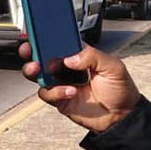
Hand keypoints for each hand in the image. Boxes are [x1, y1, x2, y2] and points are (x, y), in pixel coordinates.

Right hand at [19, 43, 139, 132]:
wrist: (121, 117)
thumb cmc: (120, 90)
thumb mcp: (113, 67)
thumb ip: (93, 57)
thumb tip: (70, 58)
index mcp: (79, 55)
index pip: (60, 41)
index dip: (48, 36)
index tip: (38, 32)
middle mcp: (67, 68)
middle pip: (43, 56)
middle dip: (32, 50)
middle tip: (29, 49)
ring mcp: (61, 83)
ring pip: (38, 74)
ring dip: (34, 69)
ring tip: (37, 68)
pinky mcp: (58, 99)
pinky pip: (47, 93)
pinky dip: (55, 91)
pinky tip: (70, 91)